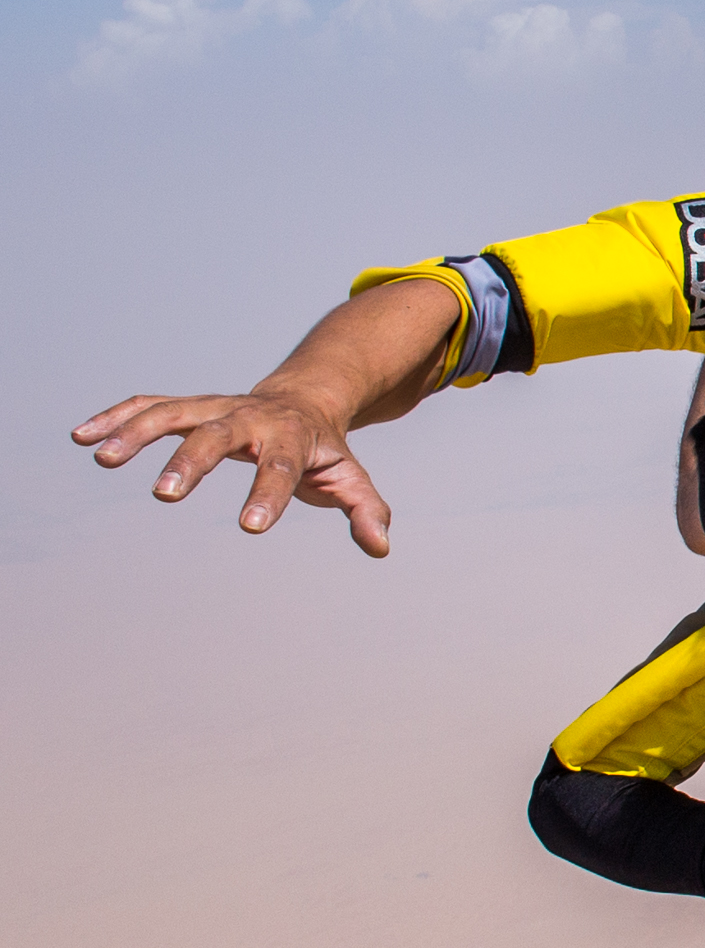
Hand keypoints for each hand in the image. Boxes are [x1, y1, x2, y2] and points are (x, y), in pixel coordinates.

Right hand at [73, 388, 394, 557]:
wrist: (305, 401)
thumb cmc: (324, 452)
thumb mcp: (352, 478)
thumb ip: (366, 511)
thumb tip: (379, 546)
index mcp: (292, 439)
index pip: (280, 469)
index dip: (268, 497)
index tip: (250, 528)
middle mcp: (250, 418)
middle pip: (217, 436)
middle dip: (191, 463)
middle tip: (164, 496)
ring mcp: (216, 408)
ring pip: (173, 413)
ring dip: (136, 433)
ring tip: (102, 458)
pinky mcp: (190, 408)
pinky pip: (149, 407)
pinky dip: (116, 417)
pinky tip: (83, 436)